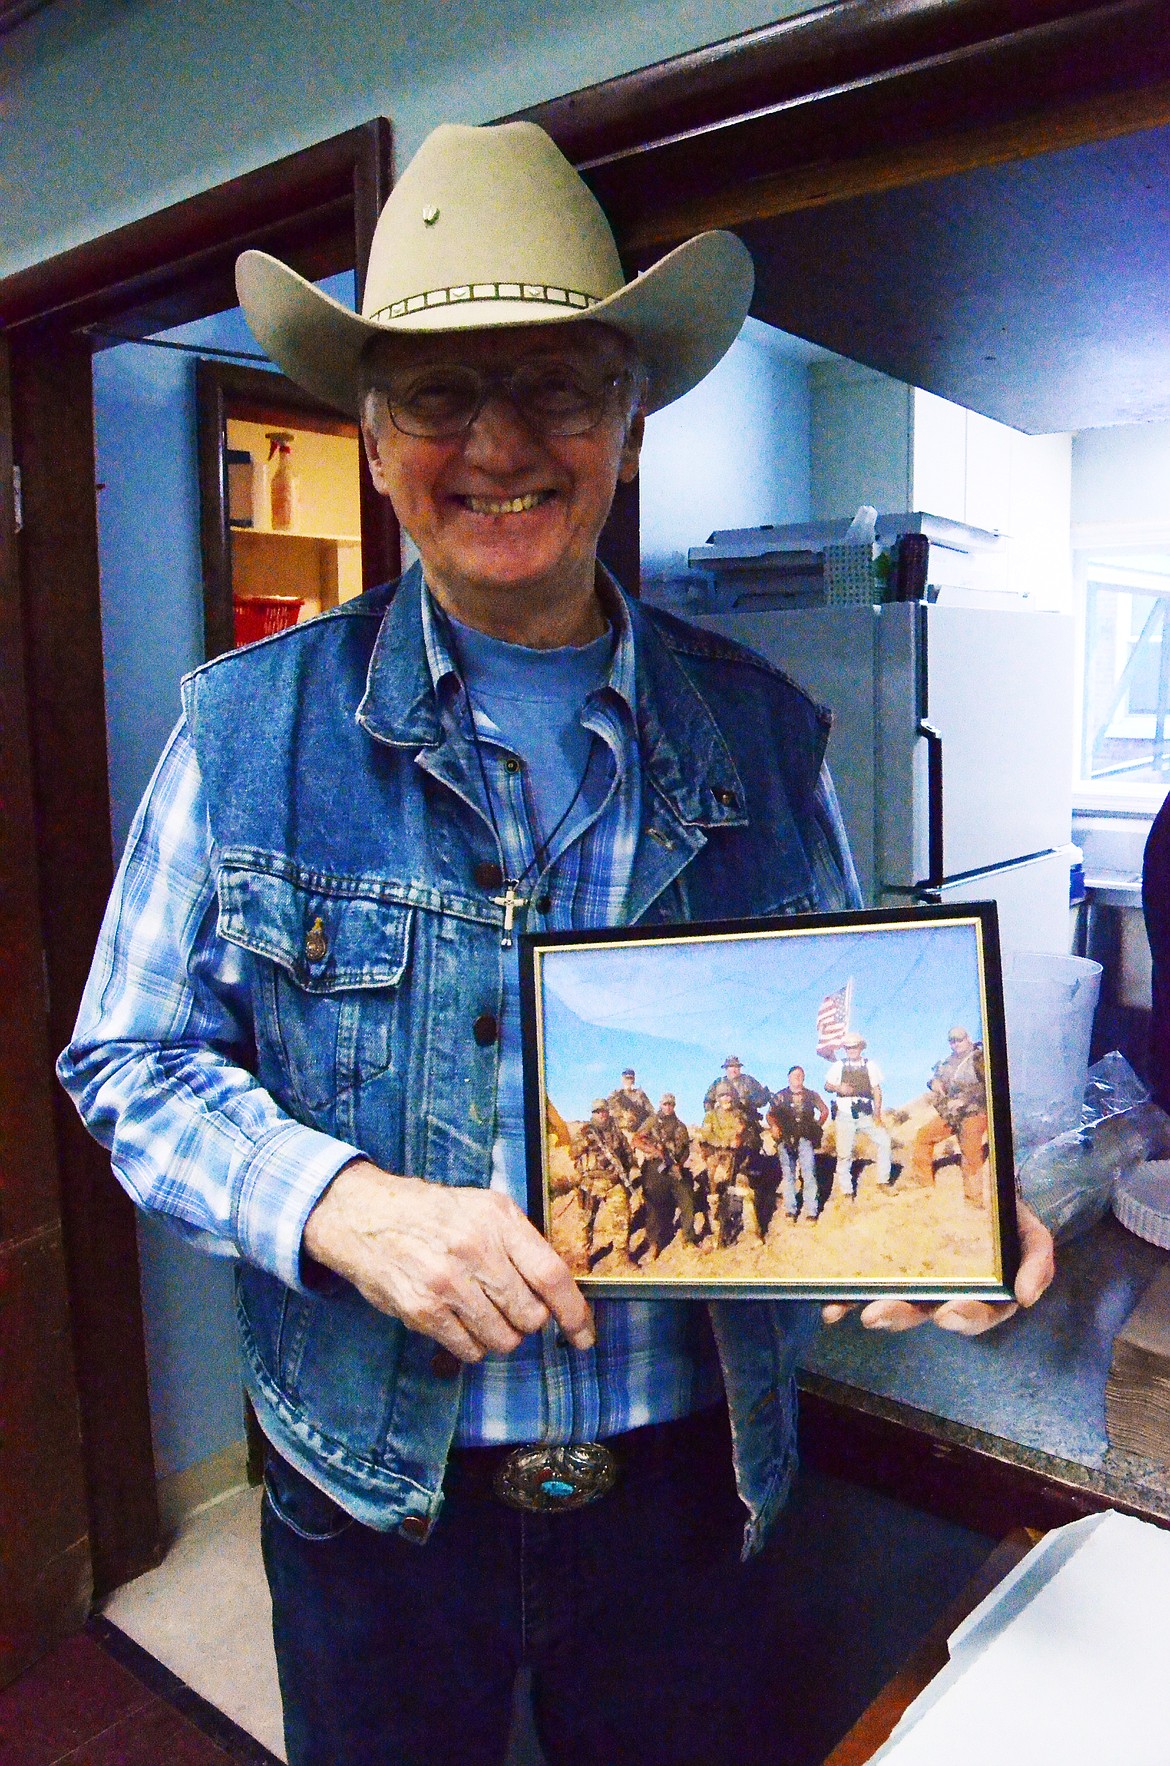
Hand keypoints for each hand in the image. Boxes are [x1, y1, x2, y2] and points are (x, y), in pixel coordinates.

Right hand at [303, 1160, 594, 1363]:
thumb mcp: (483, 1207)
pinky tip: (458, 1321)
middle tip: (511, 1309)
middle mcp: (476, 1249)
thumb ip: (520, 1243)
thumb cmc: (433, 1214)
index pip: (551, 1275)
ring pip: (503, 1338)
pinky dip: (471, 1345)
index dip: (574, 1312)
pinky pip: (468, 1350)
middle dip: (528, 1321)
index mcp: (498, 1219)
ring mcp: (447, 1282)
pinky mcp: (422, 1310)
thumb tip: (559, 1291)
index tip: (584, 1335)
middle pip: (530, 1315)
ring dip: (500, 1335)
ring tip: (480, 1312)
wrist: (365, 1215)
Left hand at [821, 1199, 1053, 1335]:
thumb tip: (1026, 1297)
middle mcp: (944, 1289)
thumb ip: (1037, 1260)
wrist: (974, 1173)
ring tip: (854, 1310)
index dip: (963, 1317)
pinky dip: (847, 1299)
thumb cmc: (1003, 1209)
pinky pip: (865, 1283)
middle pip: (924, 1310)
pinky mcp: (886, 1262)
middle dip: (901, 1315)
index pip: (976, 1313)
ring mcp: (913, 1276)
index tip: (947, 1314)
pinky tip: (831, 1307)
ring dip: (872, 1308)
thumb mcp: (1029, 1230)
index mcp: (982, 1290)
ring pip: (893, 1299)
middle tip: (878, 1315)